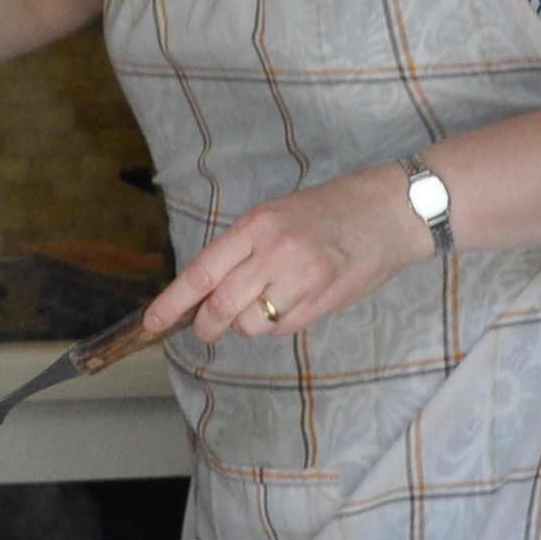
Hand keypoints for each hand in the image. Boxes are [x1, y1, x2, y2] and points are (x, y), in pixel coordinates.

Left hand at [144, 165, 431, 346]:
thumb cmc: (329, 211)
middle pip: (220, 307)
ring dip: (247, 323)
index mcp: (256, 225)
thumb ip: (241, 250)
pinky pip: (282, 328)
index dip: (172, 303)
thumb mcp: (276, 215)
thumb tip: (204, 291)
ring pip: (250, 324)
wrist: (388, 213)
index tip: (152, 322)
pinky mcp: (323, 300)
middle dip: (206, 325)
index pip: (202, 272)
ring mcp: (302, 278)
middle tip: (205, 328)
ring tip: (265, 302)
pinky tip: (294, 301)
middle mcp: (275, 251)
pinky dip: (278, 323)